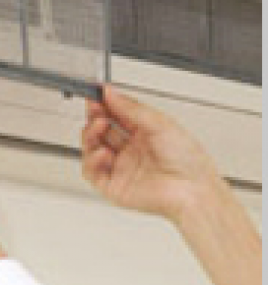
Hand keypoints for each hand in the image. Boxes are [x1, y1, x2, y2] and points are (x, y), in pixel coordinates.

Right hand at [81, 85, 221, 221]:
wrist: (194, 191)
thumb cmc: (188, 161)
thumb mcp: (159, 124)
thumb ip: (131, 108)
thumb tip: (110, 93)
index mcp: (144, 135)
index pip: (116, 116)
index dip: (105, 105)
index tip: (97, 94)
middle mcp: (132, 151)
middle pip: (102, 131)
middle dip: (95, 117)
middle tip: (93, 107)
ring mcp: (122, 168)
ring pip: (93, 149)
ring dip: (90, 135)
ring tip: (98, 126)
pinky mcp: (114, 187)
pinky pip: (92, 172)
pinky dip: (91, 161)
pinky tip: (102, 152)